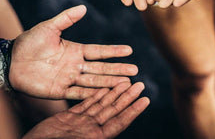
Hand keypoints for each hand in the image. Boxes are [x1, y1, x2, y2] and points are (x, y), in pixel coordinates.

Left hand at [10, 5, 137, 99]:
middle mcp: (75, 65)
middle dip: (118, 70)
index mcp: (75, 50)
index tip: (129, 50)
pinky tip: (105, 94)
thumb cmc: (28, 42)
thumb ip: (66, 19)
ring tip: (126, 84)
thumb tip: (84, 7)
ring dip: (110, 83)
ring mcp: (69, 79)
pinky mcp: (59, 91)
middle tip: (134, 72)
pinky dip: (92, 94)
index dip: (113, 51)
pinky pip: (78, 94)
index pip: (99, 52)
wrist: (10, 61)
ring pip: (94, 81)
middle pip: (101, 68)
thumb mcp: (49, 27)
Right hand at [23, 82, 149, 138]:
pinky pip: (85, 104)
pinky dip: (96, 95)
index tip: (146, 100)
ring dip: (114, 93)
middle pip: (113, 110)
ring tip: (127, 81)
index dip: (133, 111)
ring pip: (101, 105)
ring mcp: (80, 124)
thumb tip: (103, 136)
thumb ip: (90, 138)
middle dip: (127, 97)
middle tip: (141, 84)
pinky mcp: (68, 119)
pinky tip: (104, 87)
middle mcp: (90, 131)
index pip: (119, 123)